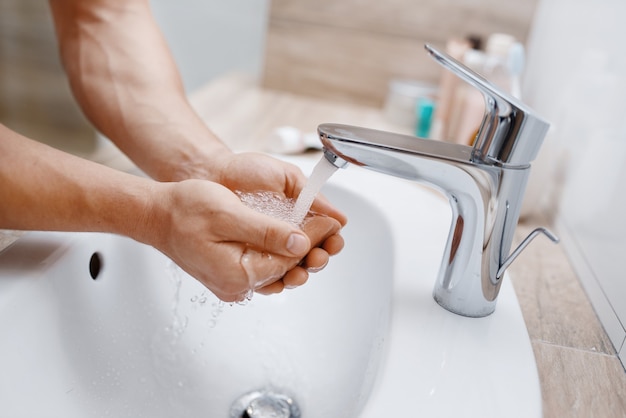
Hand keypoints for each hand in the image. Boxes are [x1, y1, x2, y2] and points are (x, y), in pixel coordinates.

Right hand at [145, 179, 341, 301]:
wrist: (156, 215)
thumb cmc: (185, 210)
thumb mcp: (229, 214)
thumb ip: (266, 231)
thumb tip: (300, 242)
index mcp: (237, 274)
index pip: (289, 258)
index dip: (314, 237)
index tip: (332, 220)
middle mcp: (236, 286)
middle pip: (286, 269)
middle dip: (312, 247)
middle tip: (332, 228)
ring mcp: (232, 283)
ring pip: (276, 270)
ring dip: (298, 253)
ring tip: (319, 235)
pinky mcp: (229, 275)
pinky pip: (262, 268)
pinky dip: (279, 255)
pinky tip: (291, 241)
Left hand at [211, 152, 347, 292]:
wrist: (212, 174)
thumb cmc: (247, 171)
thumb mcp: (285, 177)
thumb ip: (311, 196)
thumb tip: (339, 217)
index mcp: (302, 215)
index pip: (325, 234)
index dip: (332, 241)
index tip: (333, 241)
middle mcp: (288, 234)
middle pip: (312, 256)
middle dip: (318, 260)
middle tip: (317, 258)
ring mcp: (269, 248)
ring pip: (291, 269)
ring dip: (300, 274)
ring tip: (299, 273)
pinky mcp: (250, 259)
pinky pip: (265, 276)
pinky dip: (275, 281)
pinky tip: (279, 280)